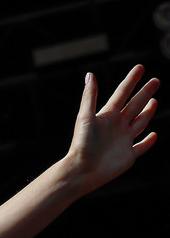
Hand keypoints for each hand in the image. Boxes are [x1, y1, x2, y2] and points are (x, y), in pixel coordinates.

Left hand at [67, 65, 158, 192]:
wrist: (81, 170)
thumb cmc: (81, 144)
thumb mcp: (85, 117)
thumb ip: (90, 97)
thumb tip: (90, 74)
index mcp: (107, 116)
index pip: (122, 93)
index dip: (131, 80)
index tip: (140, 67)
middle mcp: (116, 126)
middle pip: (134, 105)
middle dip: (145, 93)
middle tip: (156, 80)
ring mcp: (124, 140)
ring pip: (139, 123)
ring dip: (147, 112)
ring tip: (154, 101)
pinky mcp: (128, 155)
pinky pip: (141, 146)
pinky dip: (148, 141)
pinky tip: (153, 134)